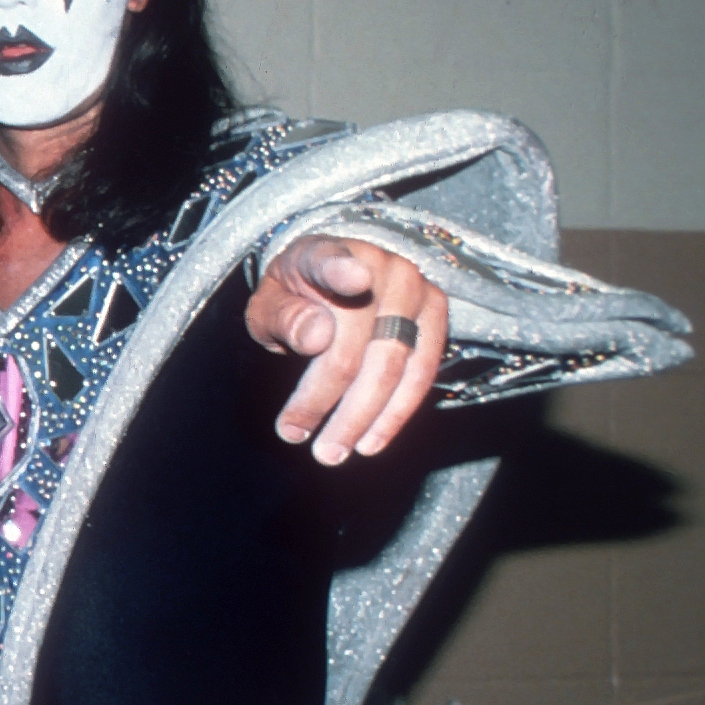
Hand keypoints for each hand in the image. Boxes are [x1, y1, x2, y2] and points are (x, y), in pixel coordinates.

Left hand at [247, 237, 448, 463]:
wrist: (329, 275)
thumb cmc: (294, 295)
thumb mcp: (269, 304)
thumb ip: (284, 317)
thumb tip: (317, 337)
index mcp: (324, 252)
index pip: (331, 260)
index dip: (341, 271)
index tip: (351, 279)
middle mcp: (378, 263)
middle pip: (361, 343)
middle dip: (332, 401)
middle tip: (305, 442)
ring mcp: (414, 286)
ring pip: (396, 364)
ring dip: (365, 417)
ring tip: (333, 451)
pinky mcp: (436, 311)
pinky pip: (423, 371)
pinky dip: (396, 412)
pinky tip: (370, 440)